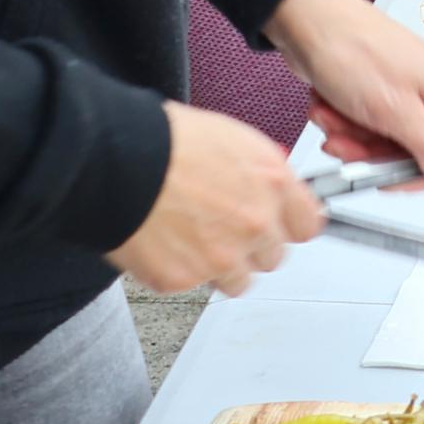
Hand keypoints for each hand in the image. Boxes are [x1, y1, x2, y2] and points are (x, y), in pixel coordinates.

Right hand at [109, 105, 322, 293]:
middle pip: (274, 256)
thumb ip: (262, 169)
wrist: (113, 161)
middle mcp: (255, 224)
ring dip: (221, 266)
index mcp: (273, 184)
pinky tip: (165, 244)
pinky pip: (195, 286)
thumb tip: (272, 185)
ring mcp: (222, 256)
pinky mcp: (185, 279)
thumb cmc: (164, 140)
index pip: (309, 225)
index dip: (289, 225)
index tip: (279, 227)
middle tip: (223, 229)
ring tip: (192, 240)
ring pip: (239, 280)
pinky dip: (181, 271)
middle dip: (252, 246)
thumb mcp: (231, 137)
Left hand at [266, 0, 423, 186]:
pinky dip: (341, 121)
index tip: (391, 175)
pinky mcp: (375, 89)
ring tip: (332, 116)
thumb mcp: (395, 110)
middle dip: (373, 153)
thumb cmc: (351, 50)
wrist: (307, 19)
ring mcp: (402, 90)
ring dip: (350, 136)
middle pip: (411, 151)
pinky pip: (363, 124)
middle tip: (347, 142)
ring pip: (382, 141)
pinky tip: (328, 106)